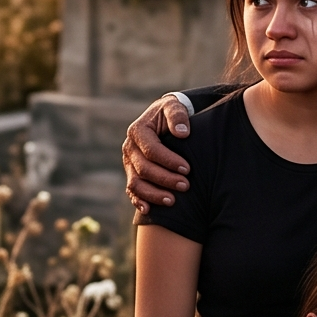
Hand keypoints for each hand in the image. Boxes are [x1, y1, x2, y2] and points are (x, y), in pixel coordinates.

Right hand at [122, 94, 195, 218]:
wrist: (163, 121)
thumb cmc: (171, 114)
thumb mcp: (174, 107)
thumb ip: (178, 115)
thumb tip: (182, 132)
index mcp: (138, 131)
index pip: (152, 150)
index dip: (169, 161)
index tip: (187, 168)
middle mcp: (129, 148)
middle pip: (144, 169)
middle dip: (165, 179)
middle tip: (186, 186)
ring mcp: (128, 163)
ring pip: (135, 184)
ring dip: (153, 194)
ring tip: (172, 201)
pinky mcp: (131, 174)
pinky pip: (131, 191)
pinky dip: (138, 201)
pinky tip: (149, 210)